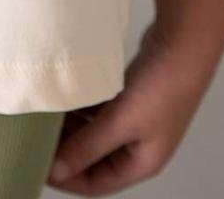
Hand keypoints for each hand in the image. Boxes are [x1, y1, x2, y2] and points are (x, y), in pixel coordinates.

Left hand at [45, 19, 223, 192]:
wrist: (186, 41)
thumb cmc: (162, 88)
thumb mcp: (122, 122)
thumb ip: (88, 146)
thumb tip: (56, 170)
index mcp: (142, 163)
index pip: (97, 183)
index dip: (67, 177)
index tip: (37, 162)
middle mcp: (139, 145)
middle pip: (95, 157)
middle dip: (66, 149)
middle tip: (37, 134)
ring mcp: (136, 119)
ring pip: (95, 130)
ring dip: (72, 125)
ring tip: (45, 113)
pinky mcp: (132, 96)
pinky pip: (100, 109)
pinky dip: (83, 106)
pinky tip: (64, 96)